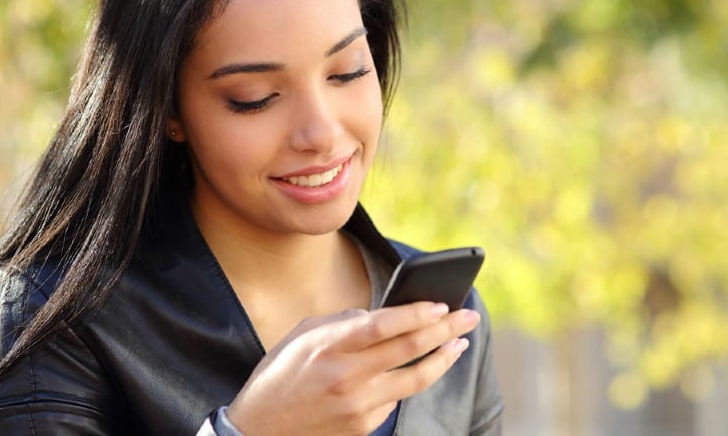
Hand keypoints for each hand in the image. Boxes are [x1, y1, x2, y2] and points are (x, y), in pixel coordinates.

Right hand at [226, 302, 479, 435]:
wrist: (259, 432)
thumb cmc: (280, 376)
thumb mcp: (302, 336)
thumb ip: (342, 324)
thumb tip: (377, 317)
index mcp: (329, 347)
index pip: (383, 325)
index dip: (416, 313)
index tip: (441, 305)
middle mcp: (347, 377)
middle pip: (408, 349)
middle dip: (445, 330)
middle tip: (468, 316)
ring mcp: (358, 406)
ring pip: (415, 379)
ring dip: (444, 359)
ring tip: (460, 344)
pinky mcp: (364, 427)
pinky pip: (395, 398)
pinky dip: (409, 380)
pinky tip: (420, 367)